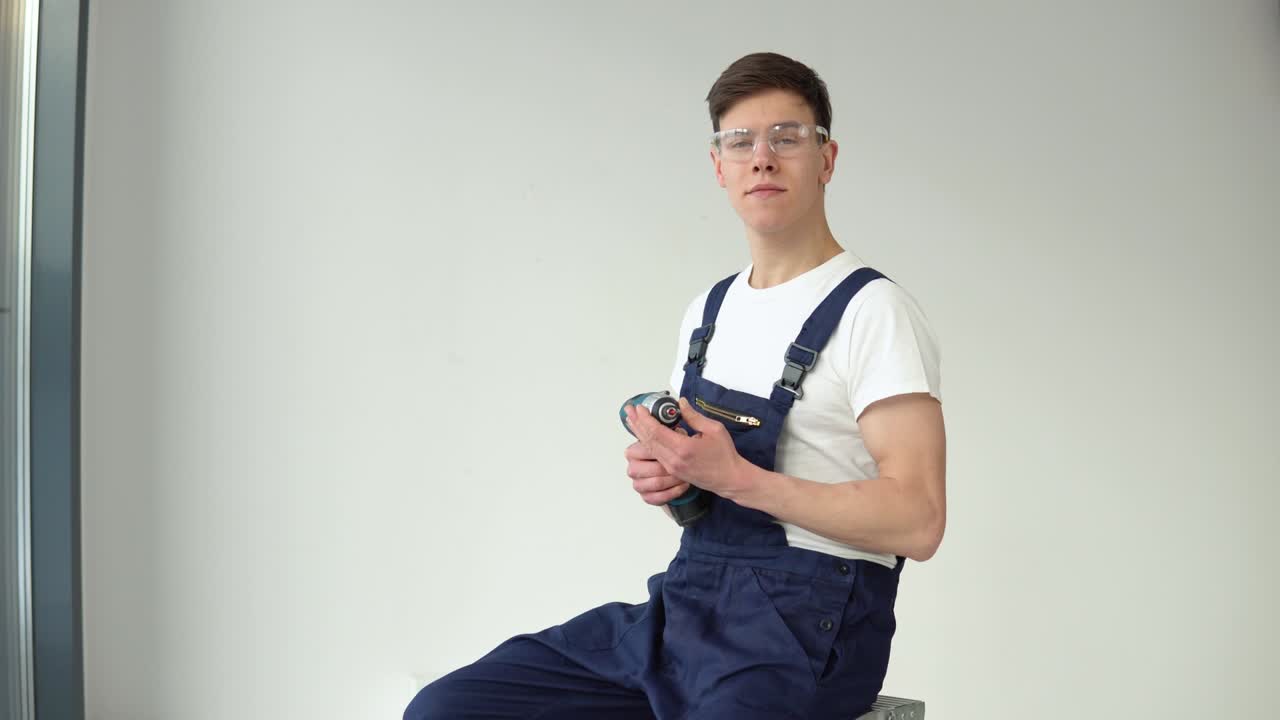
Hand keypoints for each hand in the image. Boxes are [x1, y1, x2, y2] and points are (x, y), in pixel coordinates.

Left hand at [624, 397, 757, 502]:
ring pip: (650, 449)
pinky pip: (656, 455)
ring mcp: (672, 468)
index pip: (657, 431)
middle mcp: (674, 460)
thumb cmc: (725, 455)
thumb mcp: (714, 429)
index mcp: (684, 448)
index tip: (639, 408)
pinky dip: (647, 443)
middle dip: (637, 423)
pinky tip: (643, 435)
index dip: (645, 419)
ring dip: (639, 433)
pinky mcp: (673, 471)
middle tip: (628, 410)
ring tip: (631, 421)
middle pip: (648, 440)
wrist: (730, 479)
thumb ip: (694, 416)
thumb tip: (680, 403)